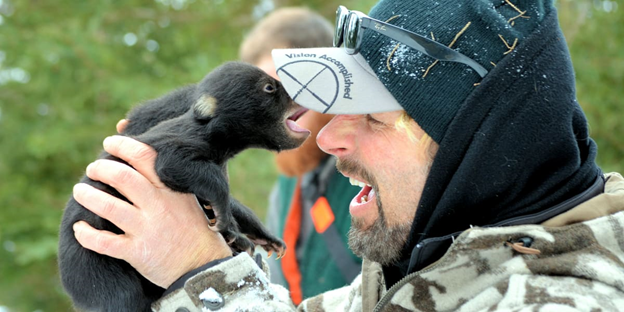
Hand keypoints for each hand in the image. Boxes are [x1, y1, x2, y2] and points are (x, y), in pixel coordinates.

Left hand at [72, 135, 232, 287]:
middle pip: (122, 177)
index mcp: (171, 189)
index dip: (122, 146)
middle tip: (92, 169)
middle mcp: (158, 205)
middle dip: (100, 169)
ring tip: (80, 191)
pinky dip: (86, 234)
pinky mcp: (137, 252)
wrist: (203, 264)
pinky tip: (79, 227)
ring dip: (88, 196)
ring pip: (109, 207)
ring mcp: (147, 229)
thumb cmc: (193, 228)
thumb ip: (166, 182)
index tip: (109, 143)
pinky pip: (104, 242)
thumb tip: (142, 162)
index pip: (144, 156)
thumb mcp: (187, 198)